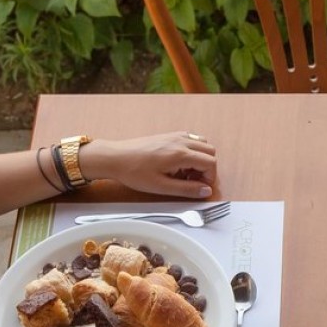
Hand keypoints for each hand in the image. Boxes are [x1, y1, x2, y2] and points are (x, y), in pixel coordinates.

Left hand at [80, 132, 217, 198]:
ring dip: (200, 158)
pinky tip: (179, 164)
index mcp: (180, 154)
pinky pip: (191, 139)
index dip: (209, 178)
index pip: (210, 163)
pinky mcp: (169, 135)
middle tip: (194, 181)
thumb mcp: (161, 187)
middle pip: (210, 151)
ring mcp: (175, 136)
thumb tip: (205, 191)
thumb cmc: (134, 172)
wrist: (115, 157)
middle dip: (207, 168)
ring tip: (186, 172)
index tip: (200, 187)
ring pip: (202, 143)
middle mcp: (181, 141)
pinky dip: (192, 151)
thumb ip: (187, 189)